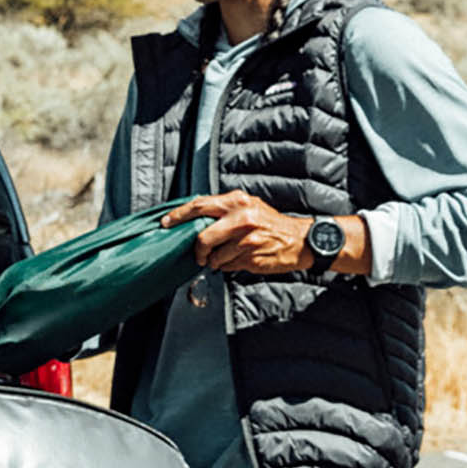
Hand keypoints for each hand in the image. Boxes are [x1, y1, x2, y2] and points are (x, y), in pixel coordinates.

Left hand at [163, 193, 364, 275]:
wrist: (301, 240)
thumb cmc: (270, 225)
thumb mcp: (249, 207)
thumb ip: (223, 210)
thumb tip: (192, 218)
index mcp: (237, 201)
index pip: (199, 206)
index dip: (178, 216)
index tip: (165, 223)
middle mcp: (241, 218)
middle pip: (202, 237)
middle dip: (196, 250)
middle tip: (197, 255)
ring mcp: (246, 240)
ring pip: (214, 256)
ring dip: (215, 260)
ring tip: (227, 256)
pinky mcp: (250, 257)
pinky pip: (227, 266)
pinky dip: (227, 266)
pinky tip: (239, 259)